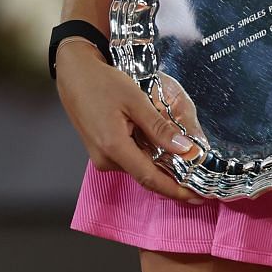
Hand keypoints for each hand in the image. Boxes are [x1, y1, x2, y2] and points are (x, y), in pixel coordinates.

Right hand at [55, 41, 203, 204]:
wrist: (74, 74)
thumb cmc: (102, 82)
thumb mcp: (135, 100)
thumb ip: (159, 128)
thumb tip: (185, 150)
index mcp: (113, 147)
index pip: (150, 179)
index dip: (175, 191)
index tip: (197, 198)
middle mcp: (105, 159)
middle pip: (144, 176)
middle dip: (171, 179)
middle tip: (196, 179)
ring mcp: (100, 157)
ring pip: (136, 168)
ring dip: (158, 165)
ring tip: (180, 158)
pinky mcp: (99, 152)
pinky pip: (127, 160)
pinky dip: (145, 157)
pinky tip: (157, 147)